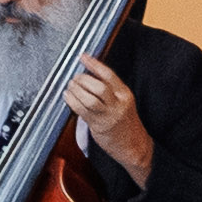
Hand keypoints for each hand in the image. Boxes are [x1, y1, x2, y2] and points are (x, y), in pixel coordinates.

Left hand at [60, 58, 152, 184]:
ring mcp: (109, 115)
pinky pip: (82, 110)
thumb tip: (87, 74)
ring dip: (76, 90)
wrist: (134, 145)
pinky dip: (72, 101)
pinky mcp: (99, 125)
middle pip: (98, 86)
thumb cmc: (124, 122)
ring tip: (70, 87)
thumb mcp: (121, 102)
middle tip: (75, 77)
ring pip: (90, 98)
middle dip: (83, 79)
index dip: (94, 64)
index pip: (108, 75)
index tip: (82, 56)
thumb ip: (108, 90)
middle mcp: (118, 103)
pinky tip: (67, 96)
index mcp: (125, 94)